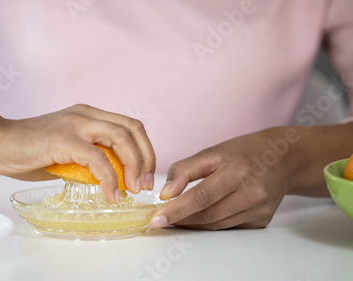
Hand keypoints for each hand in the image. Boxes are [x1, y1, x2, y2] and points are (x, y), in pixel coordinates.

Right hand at [0, 104, 155, 202]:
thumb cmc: (26, 150)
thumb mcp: (65, 151)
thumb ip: (87, 158)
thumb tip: (109, 178)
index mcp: (87, 115)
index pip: (129, 126)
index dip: (144, 150)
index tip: (143, 175)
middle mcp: (85, 114)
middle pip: (132, 129)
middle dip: (146, 158)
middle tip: (144, 185)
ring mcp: (74, 124)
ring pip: (120, 138)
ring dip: (134, 166)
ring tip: (133, 190)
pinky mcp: (63, 139)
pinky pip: (97, 158)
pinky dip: (110, 179)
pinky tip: (111, 194)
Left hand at [150, 127, 303, 229]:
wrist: (282, 158)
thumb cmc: (242, 152)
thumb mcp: (211, 152)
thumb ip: (184, 170)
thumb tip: (165, 194)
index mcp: (237, 172)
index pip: (202, 197)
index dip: (177, 210)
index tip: (157, 219)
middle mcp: (251, 193)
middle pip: (208, 215)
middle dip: (180, 219)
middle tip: (160, 219)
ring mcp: (259, 210)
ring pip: (216, 225)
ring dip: (193, 223)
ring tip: (176, 216)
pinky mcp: (262, 220)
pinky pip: (228, 227)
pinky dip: (210, 223)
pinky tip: (200, 215)